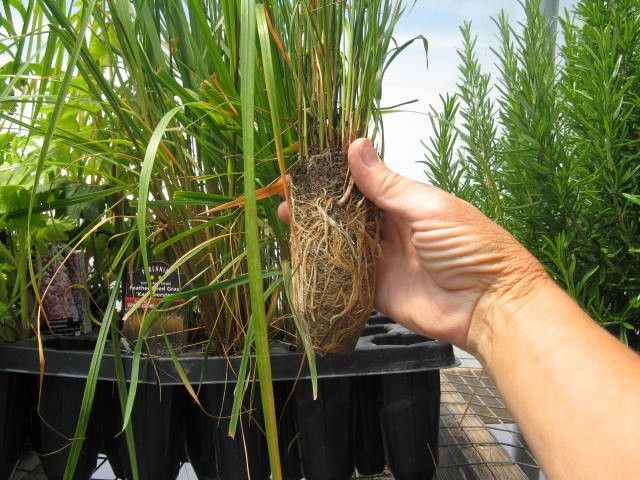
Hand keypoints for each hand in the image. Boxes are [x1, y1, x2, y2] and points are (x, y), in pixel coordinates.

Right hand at [279, 138, 546, 352]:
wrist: (489, 305)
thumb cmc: (470, 247)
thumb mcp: (428, 207)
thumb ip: (387, 184)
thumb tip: (355, 145)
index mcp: (406, 203)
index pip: (364, 184)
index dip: (337, 176)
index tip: (308, 168)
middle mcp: (391, 229)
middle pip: (348, 214)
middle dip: (320, 204)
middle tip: (289, 193)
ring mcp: (383, 260)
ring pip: (343, 242)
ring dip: (318, 232)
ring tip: (286, 216)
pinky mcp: (377, 290)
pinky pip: (347, 276)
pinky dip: (326, 266)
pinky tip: (301, 254)